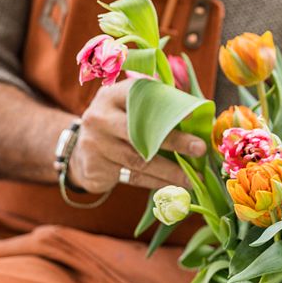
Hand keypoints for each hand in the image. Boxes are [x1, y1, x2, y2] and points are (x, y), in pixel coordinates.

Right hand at [69, 78, 205, 193]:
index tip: (193, 114)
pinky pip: (133, 177)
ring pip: (139, 161)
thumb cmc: (118, 126)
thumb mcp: (128, 108)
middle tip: (200, 149)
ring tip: (193, 179)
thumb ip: (155, 105)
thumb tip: (197, 114)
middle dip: (175, 142)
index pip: (142, 97)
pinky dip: (157, 182)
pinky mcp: (95, 168)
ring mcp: (95, 144)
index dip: (168, 106)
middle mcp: (99, 117)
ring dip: (170, 171)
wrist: (81, 152)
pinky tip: (174, 186)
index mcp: (112, 96)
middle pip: (141, 131)